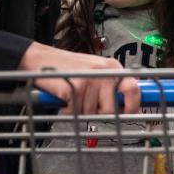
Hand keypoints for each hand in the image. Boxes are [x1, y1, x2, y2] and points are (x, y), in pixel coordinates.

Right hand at [18, 42, 139, 114]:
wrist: (40, 58)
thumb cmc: (66, 67)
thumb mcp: (94, 71)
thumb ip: (109, 85)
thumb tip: (125, 106)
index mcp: (111, 67)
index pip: (133, 89)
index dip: (132, 106)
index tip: (128, 114)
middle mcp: (103, 72)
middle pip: (110, 109)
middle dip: (98, 112)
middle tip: (87, 103)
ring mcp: (89, 80)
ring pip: (91, 113)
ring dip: (79, 110)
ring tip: (72, 94)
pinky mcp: (74, 88)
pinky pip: (75, 113)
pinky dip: (67, 110)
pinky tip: (64, 97)